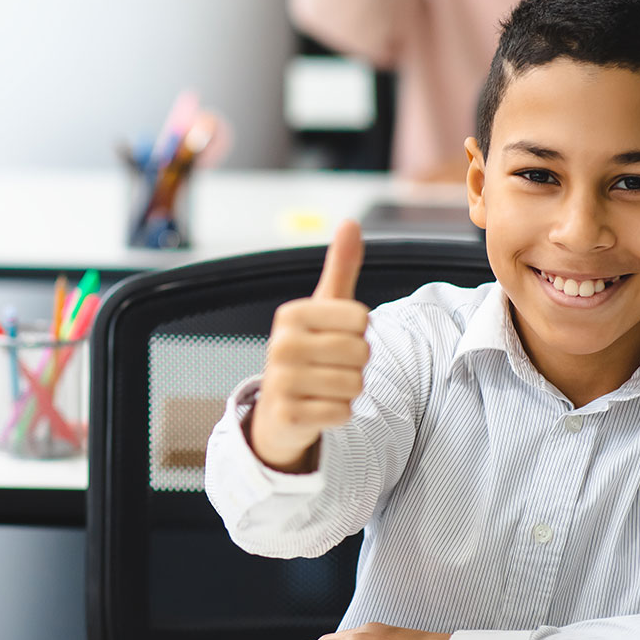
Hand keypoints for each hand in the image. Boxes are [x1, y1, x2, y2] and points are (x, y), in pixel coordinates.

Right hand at [248, 221, 370, 471]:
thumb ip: (341, 267)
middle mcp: (281, 344)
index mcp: (291, 313)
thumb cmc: (308, 353)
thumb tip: (351, 223)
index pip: (360, 318)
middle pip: (361, 352)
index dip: (359, 332)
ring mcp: (280, 381)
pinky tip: (319, 408)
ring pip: (355, 384)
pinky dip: (338, 414)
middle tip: (331, 367)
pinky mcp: (288, 415)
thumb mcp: (324, 308)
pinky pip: (342, 413)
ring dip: (349, 391)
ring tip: (325, 388)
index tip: (335, 338)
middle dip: (356, 364)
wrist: (278, 410)